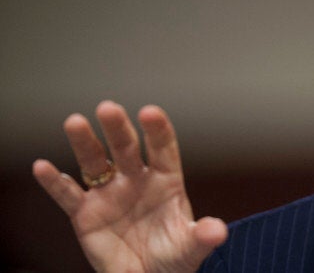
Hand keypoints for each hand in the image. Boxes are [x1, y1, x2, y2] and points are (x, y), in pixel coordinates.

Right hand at [33, 100, 226, 271]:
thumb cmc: (172, 258)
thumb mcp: (190, 248)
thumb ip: (201, 236)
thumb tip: (218, 231)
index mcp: (166, 181)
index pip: (163, 149)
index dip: (157, 130)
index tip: (150, 113)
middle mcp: (136, 180)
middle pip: (126, 148)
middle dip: (118, 129)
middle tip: (108, 108)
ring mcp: (109, 194)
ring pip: (95, 163)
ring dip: (84, 143)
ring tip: (75, 122)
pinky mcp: (85, 214)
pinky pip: (68, 195)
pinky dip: (55, 183)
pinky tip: (43, 167)